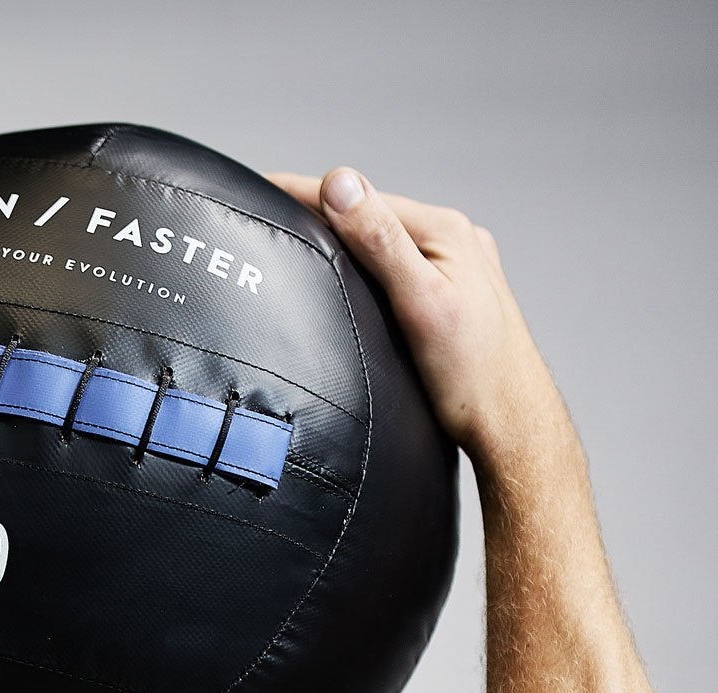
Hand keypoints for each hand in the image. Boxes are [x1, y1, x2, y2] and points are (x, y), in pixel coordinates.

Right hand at [263, 165, 566, 468]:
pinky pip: (401, 264)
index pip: (359, 198)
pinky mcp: (454, 295)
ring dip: (345, 237)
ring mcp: (457, 267)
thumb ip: (380, 242)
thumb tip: (340, 184)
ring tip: (302, 236)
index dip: (306, 193)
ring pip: (387, 240)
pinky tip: (355, 278)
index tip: (262, 185)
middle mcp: (454, 241)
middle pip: (372, 213)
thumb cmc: (472, 378)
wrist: (510, 426)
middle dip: (320, 210)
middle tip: (269, 209)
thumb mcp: (419, 303)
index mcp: (443, 232)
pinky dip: (370, 264)